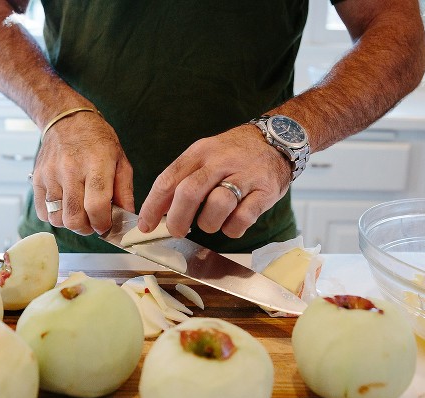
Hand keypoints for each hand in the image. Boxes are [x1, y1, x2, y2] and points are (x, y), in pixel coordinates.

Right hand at [31, 110, 134, 234]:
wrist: (67, 119)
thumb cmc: (97, 140)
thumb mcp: (121, 160)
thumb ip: (125, 191)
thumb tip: (127, 217)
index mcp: (96, 164)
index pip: (96, 206)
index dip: (103, 223)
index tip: (106, 226)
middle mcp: (70, 169)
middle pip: (74, 218)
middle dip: (87, 228)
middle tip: (93, 222)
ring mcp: (50, 175)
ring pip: (57, 219)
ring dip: (70, 222)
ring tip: (80, 212)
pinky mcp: (37, 178)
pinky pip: (43, 212)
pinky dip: (55, 216)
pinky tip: (66, 205)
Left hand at [138, 124, 291, 237]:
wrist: (279, 139)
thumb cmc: (236, 154)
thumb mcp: (206, 155)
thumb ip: (183, 179)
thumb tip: (158, 211)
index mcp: (200, 152)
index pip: (169, 179)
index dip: (153, 206)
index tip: (145, 225)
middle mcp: (221, 161)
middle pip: (190, 192)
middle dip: (177, 219)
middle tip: (176, 231)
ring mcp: (245, 175)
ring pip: (217, 206)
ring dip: (208, 224)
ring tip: (210, 222)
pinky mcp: (265, 191)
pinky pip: (242, 218)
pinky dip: (232, 228)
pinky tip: (231, 224)